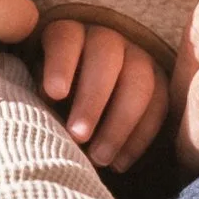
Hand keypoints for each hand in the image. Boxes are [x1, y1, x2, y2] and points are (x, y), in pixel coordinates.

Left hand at [38, 19, 168, 169]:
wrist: (82, 107)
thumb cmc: (52, 99)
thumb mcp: (39, 93)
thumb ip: (41, 99)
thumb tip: (38, 119)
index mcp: (70, 35)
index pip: (66, 39)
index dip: (61, 64)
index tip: (54, 94)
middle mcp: (106, 40)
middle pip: (106, 58)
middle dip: (92, 99)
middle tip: (78, 136)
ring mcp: (137, 58)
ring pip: (139, 82)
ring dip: (119, 123)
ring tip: (99, 159)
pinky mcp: (159, 81)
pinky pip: (158, 105)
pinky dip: (139, 137)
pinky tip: (119, 164)